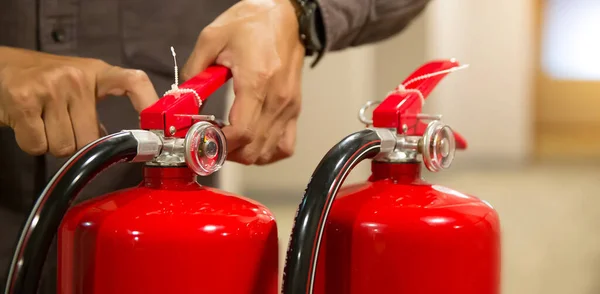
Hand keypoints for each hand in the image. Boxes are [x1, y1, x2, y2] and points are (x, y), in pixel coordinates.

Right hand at [0, 47, 158, 156]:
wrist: (0, 67)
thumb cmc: (44, 81)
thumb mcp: (78, 86)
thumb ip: (96, 109)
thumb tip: (116, 144)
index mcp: (96, 72)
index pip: (133, 81)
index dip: (148, 102)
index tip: (156, 128)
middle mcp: (76, 78)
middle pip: (91, 139)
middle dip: (76, 143)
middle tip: (61, 125)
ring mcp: (51, 88)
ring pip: (65, 147)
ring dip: (52, 144)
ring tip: (43, 122)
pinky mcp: (25, 102)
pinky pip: (39, 146)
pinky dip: (33, 144)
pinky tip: (29, 125)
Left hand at [182, 0, 303, 164]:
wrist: (286, 16)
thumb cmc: (254, 22)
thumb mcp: (213, 38)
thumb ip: (194, 71)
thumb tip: (183, 99)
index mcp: (257, 81)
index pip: (241, 131)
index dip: (219, 143)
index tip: (203, 138)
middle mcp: (277, 98)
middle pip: (253, 149)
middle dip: (228, 152)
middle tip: (210, 140)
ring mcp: (289, 106)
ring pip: (268, 153)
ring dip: (245, 155)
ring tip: (229, 142)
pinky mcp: (294, 109)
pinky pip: (285, 146)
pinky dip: (267, 152)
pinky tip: (252, 142)